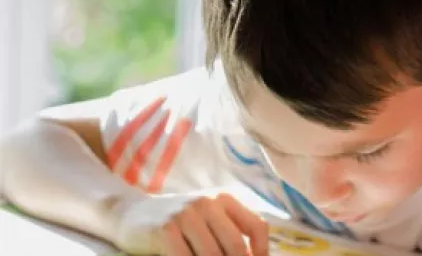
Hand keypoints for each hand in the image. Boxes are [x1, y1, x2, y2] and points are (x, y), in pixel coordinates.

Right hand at [114, 193, 268, 255]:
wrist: (130, 214)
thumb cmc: (177, 223)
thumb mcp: (207, 219)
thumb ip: (229, 233)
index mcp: (224, 199)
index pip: (257, 227)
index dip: (262, 252)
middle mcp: (207, 203)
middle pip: (236, 246)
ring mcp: (185, 215)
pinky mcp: (165, 229)